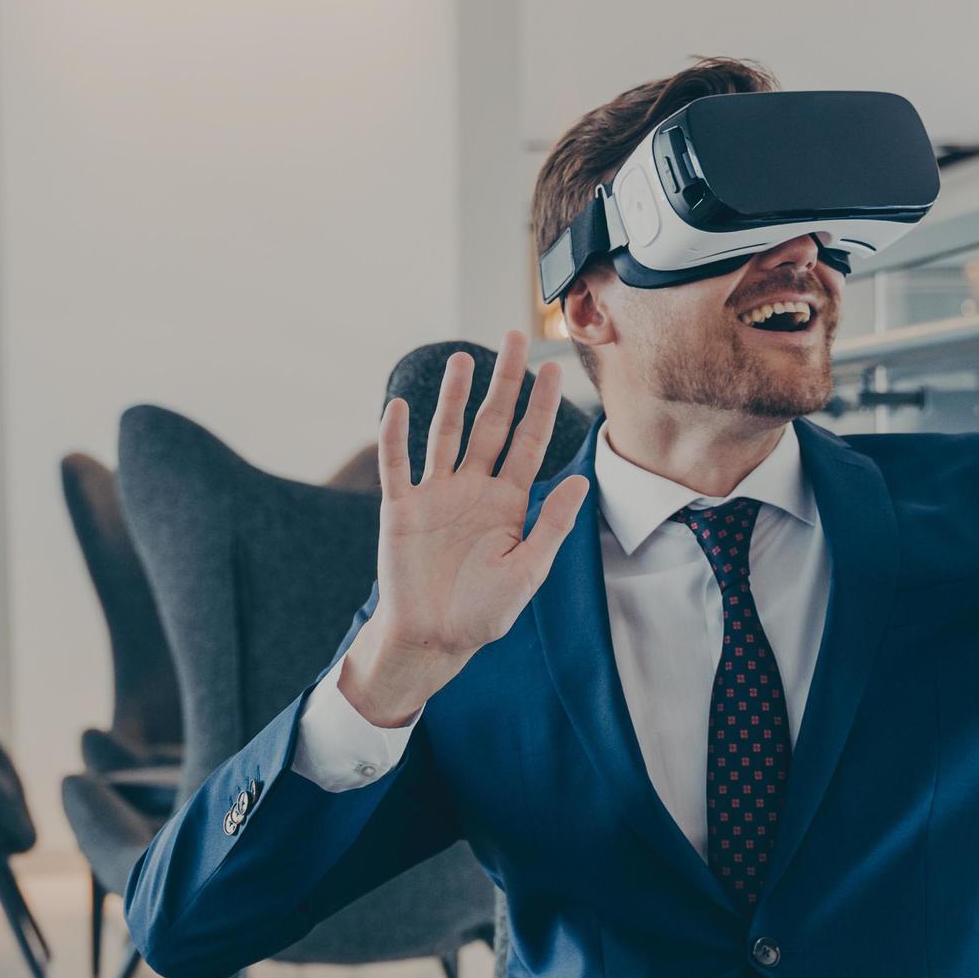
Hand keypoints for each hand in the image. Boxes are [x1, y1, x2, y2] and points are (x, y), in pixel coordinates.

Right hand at [338, 330, 589, 727]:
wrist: (432, 640)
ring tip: (463, 359)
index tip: (554, 368)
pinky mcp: (401, 511)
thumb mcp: (526, 572)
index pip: (529, 442)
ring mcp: (436, 496)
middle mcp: (473, 489)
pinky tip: (399, 406)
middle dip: (504, 382)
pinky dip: (396, 438)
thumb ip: (550, 526)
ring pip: (445, 435)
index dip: (542, 406)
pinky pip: (397, 467)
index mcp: (507, 502)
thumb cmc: (482, 613)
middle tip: (514, 337)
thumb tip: (582, 483)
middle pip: (491, 424)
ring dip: (452, 398)